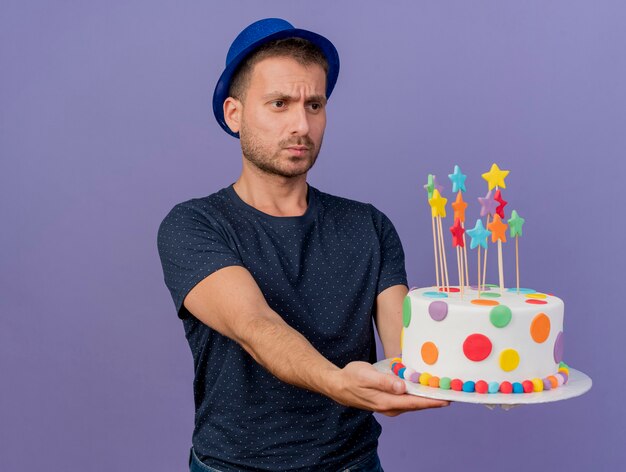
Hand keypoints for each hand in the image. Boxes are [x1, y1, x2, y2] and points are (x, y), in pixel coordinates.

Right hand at [327, 361, 449, 415]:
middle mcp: (390, 407)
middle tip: (452, 392)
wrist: (338, 385)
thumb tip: (402, 387)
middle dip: (434, 399)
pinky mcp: (388, 401)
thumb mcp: (366, 376)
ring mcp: (389, 405)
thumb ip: (384, 382)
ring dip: (427, 396)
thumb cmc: (352, 378)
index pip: (414, 403)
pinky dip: (417, 394)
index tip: (448, 399)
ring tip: (442, 388)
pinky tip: (423, 386)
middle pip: (417, 404)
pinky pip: (407, 399)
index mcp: (386, 402)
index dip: (432, 401)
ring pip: (413, 402)